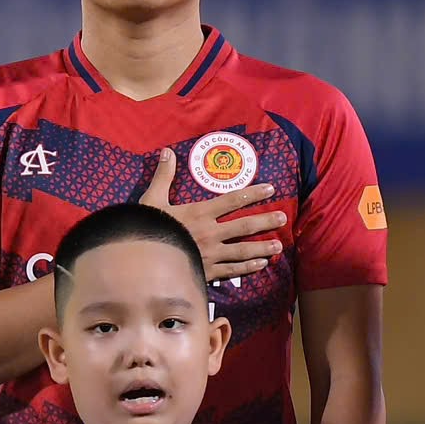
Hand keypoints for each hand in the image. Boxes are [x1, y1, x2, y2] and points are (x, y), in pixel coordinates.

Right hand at [139, 149, 283, 280]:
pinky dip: (247, 267)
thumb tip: (168, 152)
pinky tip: (260, 264)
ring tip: (278, 246)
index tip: (270, 189)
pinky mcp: (207, 271)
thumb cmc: (145, 227)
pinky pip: (232, 270)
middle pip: (244, 226)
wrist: (142, 261)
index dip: (253, 193)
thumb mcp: (151, 199)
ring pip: (243, 250)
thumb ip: (163, 177)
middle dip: (265, 221)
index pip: (232, 200)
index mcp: (199, 213)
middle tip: (282, 218)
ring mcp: (211, 254)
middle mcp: (211, 233)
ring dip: (262, 247)